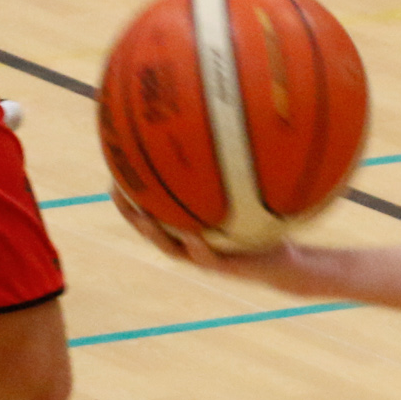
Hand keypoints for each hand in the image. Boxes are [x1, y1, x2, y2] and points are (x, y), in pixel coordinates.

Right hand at [110, 190, 317, 287]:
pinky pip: (208, 260)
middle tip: (116, 191)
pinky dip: (199, 249)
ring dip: (156, 234)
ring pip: (172, 248)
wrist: (285, 261)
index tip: (115, 170)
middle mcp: (190, 242)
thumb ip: (234, 171)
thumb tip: (229, 131)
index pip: (151, 209)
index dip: (131, 193)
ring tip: (143, 218)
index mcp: (187, 226)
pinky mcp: (226, 268)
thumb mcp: (249, 194)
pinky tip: (194, 237)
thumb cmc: (263, 224)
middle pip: (150, 228)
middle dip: (131, 211)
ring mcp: (205, 257)